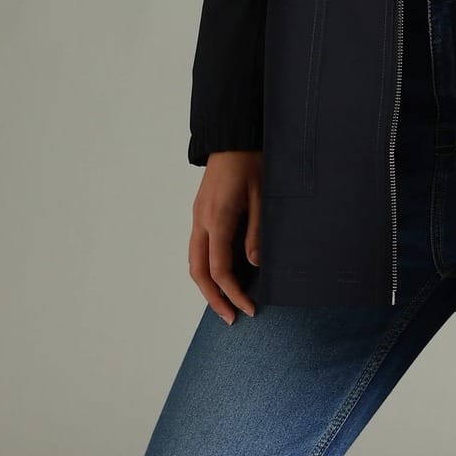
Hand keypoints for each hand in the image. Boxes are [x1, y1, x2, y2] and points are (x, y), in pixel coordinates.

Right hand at [188, 150, 262, 325]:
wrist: (232, 137)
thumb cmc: (251, 162)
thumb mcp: (261, 197)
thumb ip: (255, 232)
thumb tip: (252, 265)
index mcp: (217, 218)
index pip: (219, 269)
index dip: (232, 293)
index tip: (248, 308)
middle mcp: (201, 221)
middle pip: (198, 271)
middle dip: (213, 298)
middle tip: (231, 318)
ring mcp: (197, 217)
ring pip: (194, 261)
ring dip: (206, 285)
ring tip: (224, 303)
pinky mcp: (200, 212)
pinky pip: (197, 248)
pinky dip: (205, 268)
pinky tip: (220, 275)